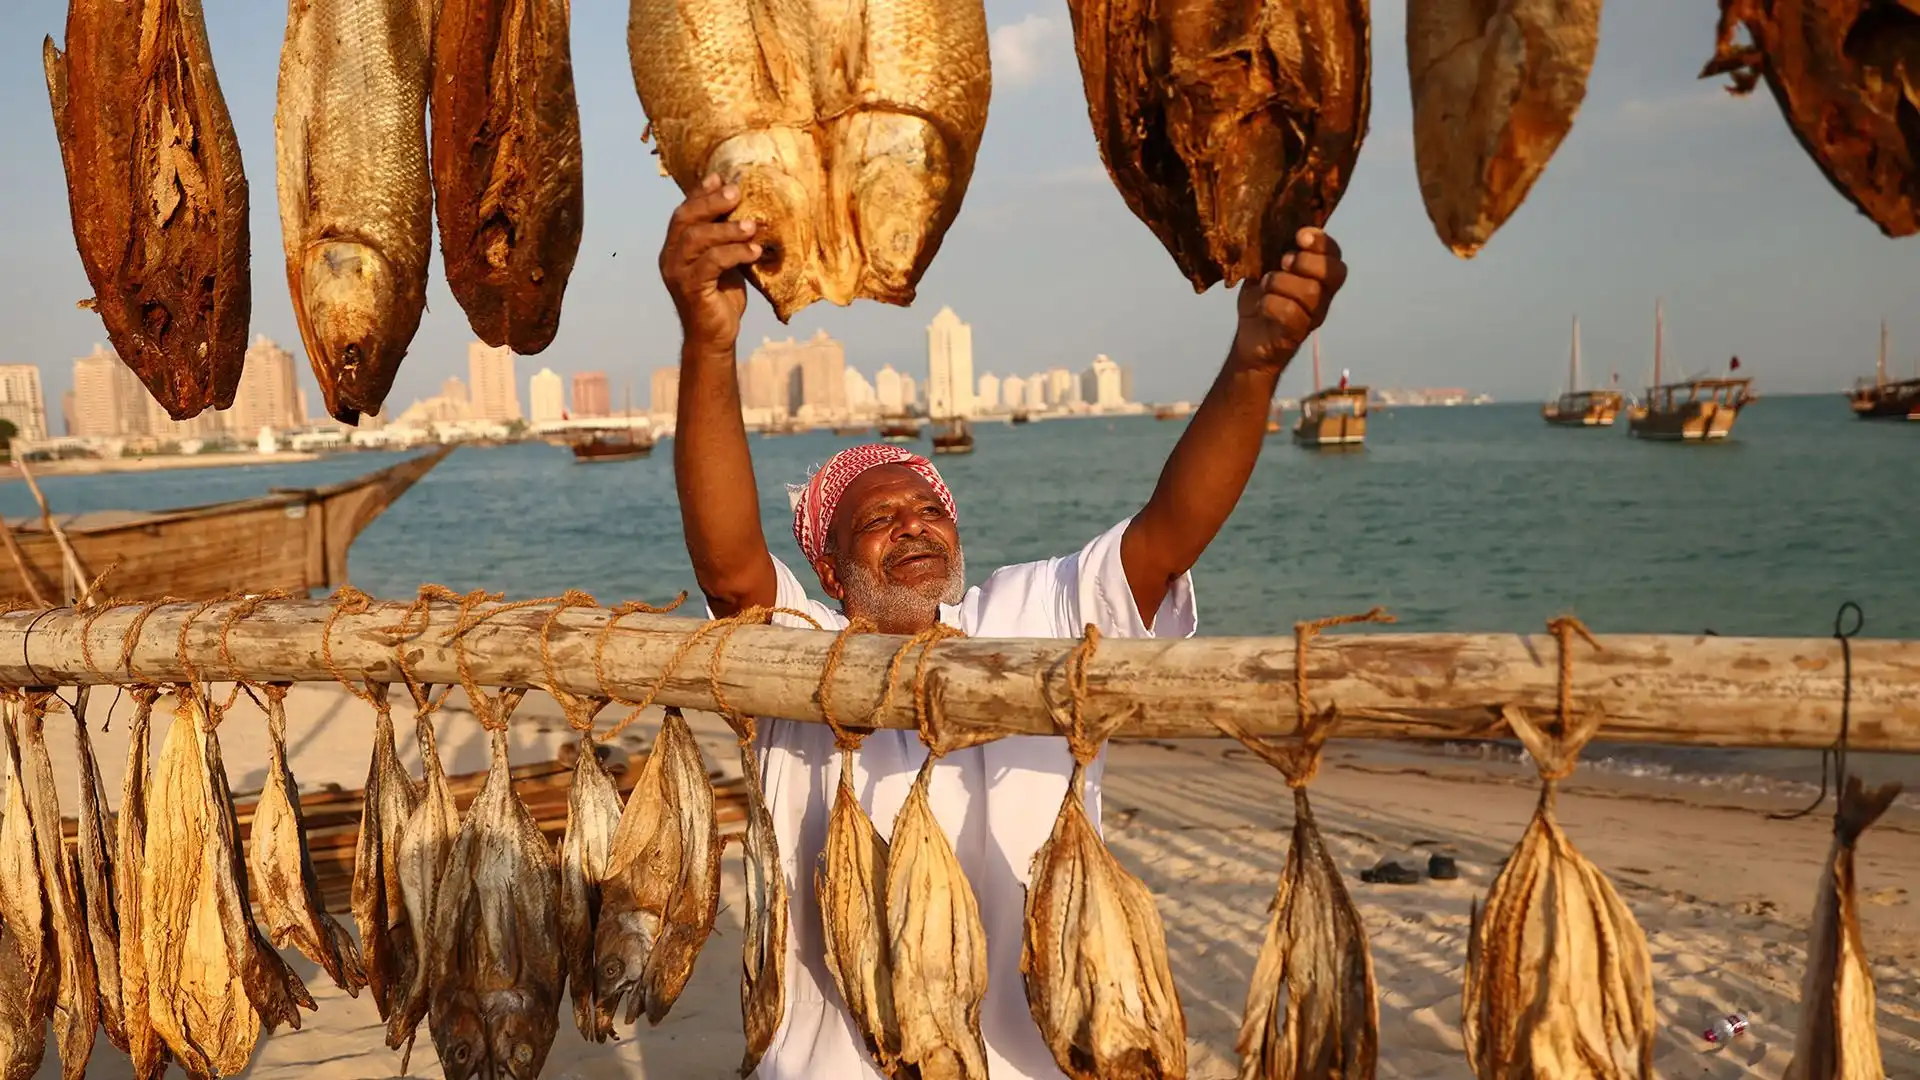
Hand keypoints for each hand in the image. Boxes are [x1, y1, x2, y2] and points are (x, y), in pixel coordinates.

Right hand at [659, 174, 761, 356]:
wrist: (715, 336)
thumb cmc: (722, 297)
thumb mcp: (725, 261)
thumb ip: (725, 238)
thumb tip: (746, 209)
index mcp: (675, 247)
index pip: (684, 212)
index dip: (700, 192)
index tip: (721, 177)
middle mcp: (670, 257)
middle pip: (685, 219)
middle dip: (711, 202)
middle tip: (737, 193)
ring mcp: (677, 273)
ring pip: (697, 239)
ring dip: (727, 229)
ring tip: (753, 226)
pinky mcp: (690, 289)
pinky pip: (711, 263)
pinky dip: (734, 253)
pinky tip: (754, 251)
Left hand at [1231, 228, 1347, 371]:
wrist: (1249, 340)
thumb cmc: (1262, 299)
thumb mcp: (1267, 270)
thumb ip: (1276, 251)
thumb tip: (1275, 224)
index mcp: (1318, 276)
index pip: (1335, 255)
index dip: (1322, 242)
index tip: (1299, 236)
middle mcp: (1323, 295)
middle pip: (1333, 273)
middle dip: (1306, 261)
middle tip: (1284, 262)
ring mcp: (1313, 316)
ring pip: (1310, 291)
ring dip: (1282, 282)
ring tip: (1266, 284)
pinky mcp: (1296, 333)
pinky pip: (1290, 312)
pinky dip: (1271, 303)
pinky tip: (1261, 303)